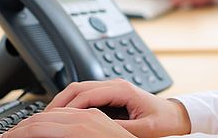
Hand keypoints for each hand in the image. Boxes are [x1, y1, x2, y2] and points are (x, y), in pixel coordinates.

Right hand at [6, 79, 191, 137]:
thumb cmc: (164, 121)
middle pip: (77, 88)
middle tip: (41, 120)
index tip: (52, 120)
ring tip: (47, 119)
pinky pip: (85, 95)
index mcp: (122, 90)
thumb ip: (122, 130)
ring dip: (61, 102)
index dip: (67, 107)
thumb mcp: (144, 130)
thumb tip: (102, 132)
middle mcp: (115, 85)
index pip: (86, 94)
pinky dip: (71, 104)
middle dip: (57, 103)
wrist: (176, 115)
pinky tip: (63, 117)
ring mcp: (112, 88)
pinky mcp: (110, 94)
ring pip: (78, 90)